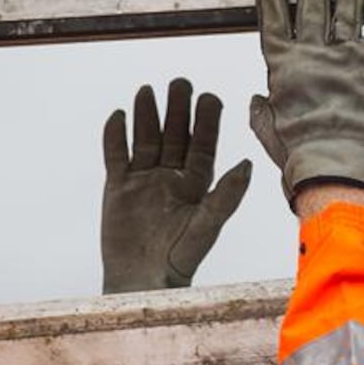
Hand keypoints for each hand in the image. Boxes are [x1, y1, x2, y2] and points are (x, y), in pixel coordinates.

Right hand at [101, 78, 251, 292]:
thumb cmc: (181, 258)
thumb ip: (226, 195)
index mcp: (196, 185)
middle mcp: (171, 178)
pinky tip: (118, 116)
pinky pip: (116, 156)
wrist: (142, 281)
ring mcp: (143, 181)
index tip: (210, 98)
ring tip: (147, 91)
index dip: (206, 123)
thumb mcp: (208, 225)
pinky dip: (115, 137)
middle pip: (174, 136)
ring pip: (146, 140)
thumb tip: (248, 164)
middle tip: (181, 83)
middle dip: (177, 111)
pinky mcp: (117, 188)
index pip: (202, 146)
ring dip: (146, 116)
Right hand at [250, 0, 363, 211]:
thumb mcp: (268, 130)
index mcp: (282, 65)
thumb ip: (262, 109)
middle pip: (310, 0)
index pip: (272, 16)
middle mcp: (313, 53)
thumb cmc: (298, 155)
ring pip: (346, 5)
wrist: (335, 168)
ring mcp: (345, 56)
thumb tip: (258, 99)